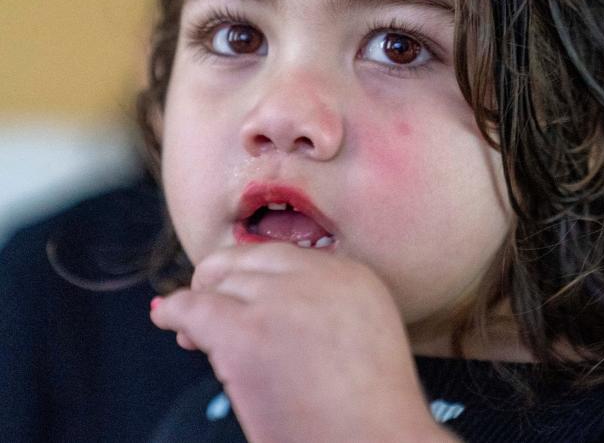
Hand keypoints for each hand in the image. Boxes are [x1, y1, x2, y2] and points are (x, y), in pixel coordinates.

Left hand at [151, 243, 454, 442]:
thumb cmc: (369, 415)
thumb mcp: (364, 336)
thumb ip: (323, 308)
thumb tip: (263, 302)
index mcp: (354, 275)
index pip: (284, 257)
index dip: (253, 276)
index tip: (238, 296)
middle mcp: (319, 277)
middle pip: (249, 261)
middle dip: (222, 285)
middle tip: (207, 316)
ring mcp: (282, 301)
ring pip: (220, 285)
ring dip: (201, 306)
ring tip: (192, 335)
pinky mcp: (246, 334)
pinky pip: (193, 308)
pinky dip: (173, 312)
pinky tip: (165, 319)